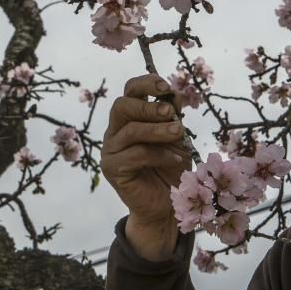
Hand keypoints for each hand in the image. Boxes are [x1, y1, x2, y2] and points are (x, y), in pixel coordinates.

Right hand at [101, 73, 189, 259]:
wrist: (167, 205)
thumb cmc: (170, 168)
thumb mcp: (177, 138)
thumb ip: (173, 116)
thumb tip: (175, 93)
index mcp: (128, 119)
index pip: (129, 92)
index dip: (145, 84)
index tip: (166, 86)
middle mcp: (115, 131)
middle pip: (122, 106)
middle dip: (148, 106)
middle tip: (170, 112)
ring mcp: (111, 150)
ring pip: (130, 130)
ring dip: (158, 130)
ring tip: (180, 132)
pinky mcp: (112, 169)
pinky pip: (135, 154)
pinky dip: (159, 154)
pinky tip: (175, 159)